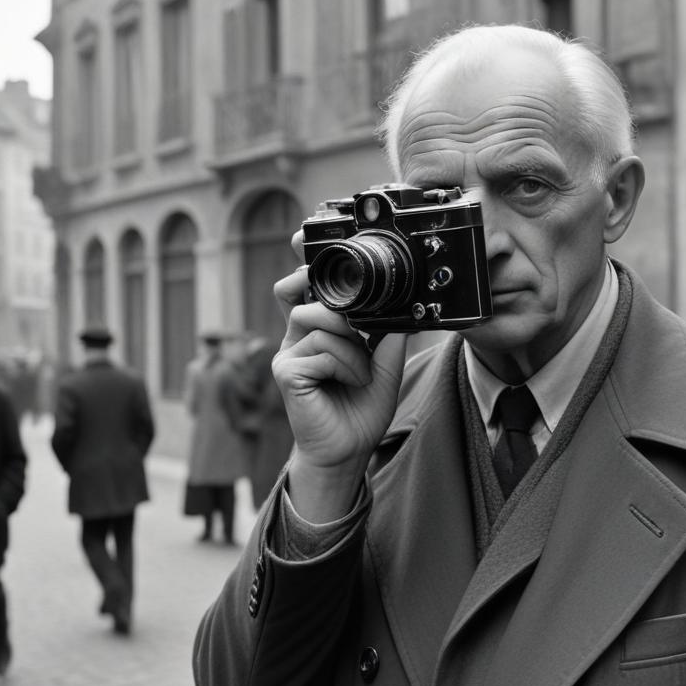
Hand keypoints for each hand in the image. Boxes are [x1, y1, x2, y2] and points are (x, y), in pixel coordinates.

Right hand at [271, 229, 407, 521]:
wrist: (350, 450)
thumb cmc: (361, 406)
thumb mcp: (383, 359)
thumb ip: (384, 328)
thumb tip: (400, 298)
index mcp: (316, 328)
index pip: (304, 284)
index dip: (304, 260)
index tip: (305, 236)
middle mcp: (296, 335)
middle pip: (299, 290)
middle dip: (323, 290)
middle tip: (350, 313)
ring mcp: (287, 353)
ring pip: (319, 319)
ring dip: (352, 345)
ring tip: (361, 370)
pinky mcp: (285, 372)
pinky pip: (321, 348)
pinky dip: (347, 364)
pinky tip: (351, 382)